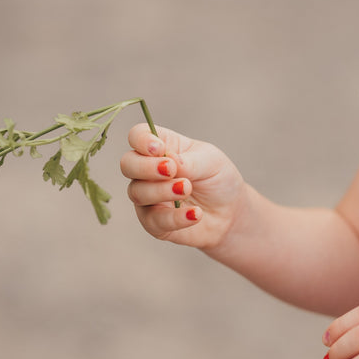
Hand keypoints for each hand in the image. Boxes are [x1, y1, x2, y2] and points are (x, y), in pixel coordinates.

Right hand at [119, 124, 246, 248]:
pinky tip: (195, 213)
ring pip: (137, 192)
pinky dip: (175, 217)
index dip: (142, 140)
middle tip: (170, 170)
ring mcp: (148, 197)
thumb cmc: (218, 179)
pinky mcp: (154, 222)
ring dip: (161, 191)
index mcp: (162, 147)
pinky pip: (153, 220)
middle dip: (146, 167)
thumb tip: (169, 160)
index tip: (159, 148)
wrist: (231, 212)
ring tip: (187, 189)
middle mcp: (148, 171)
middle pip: (127, 164)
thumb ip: (189, 161)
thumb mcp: (211, 162)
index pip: (137, 136)